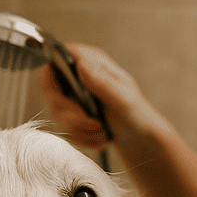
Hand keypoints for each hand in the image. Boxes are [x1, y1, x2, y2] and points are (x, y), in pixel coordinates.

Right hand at [38, 44, 153, 149]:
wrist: (143, 140)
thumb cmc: (139, 116)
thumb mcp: (123, 98)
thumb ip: (102, 81)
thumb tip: (81, 64)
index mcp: (93, 62)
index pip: (57, 55)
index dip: (53, 76)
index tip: (64, 99)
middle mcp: (82, 75)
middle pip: (53, 90)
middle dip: (70, 115)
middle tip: (93, 124)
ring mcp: (78, 95)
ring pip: (59, 113)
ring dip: (79, 129)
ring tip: (102, 131)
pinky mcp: (76, 113)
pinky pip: (66, 127)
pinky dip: (83, 137)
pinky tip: (100, 137)